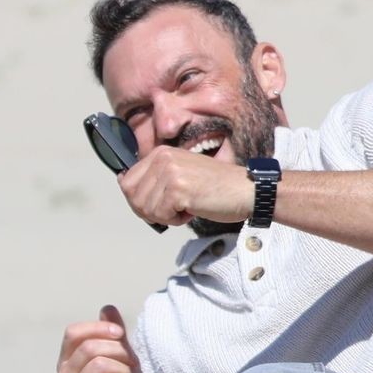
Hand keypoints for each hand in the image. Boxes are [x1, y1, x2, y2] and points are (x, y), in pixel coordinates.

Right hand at [53, 306, 150, 372]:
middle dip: (121, 353)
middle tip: (130, 369)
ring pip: (103, 363)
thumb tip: (107, 308)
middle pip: (92, 346)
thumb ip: (114, 336)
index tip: (120, 335)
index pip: (73, 332)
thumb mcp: (122, 360)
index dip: (99, 328)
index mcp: (66, 364)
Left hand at [118, 144, 254, 227]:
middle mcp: (163, 158)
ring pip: (145, 208)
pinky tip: (192, 210)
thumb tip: (126, 188)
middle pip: (132, 196)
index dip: (140, 200)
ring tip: (187, 206)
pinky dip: (176, 220)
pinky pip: (160, 215)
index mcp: (161, 152)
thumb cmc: (217, 188)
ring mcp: (170, 173)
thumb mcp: (181, 174)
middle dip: (150, 210)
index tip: (160, 204)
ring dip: (165, 216)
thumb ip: (155, 179)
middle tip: (174, 209)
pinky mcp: (178, 190)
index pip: (127, 181)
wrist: (246, 191)